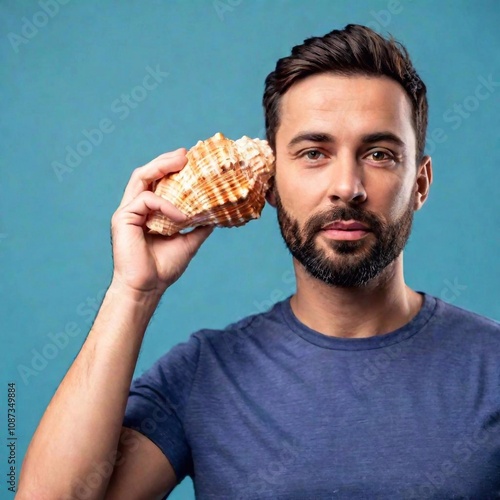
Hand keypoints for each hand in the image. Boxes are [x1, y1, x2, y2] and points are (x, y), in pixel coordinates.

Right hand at [110, 148, 212, 296]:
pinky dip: (166, 204)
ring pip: (141, 177)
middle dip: (166, 161)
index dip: (172, 170)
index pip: (158, 183)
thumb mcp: (188, 241)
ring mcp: (128, 212)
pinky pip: (146, 200)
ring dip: (161, 166)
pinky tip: (181, 216)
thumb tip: (217, 215)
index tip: (192, 162)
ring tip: (181, 161)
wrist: (148, 287)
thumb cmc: (163, 267)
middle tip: (186, 154)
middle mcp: (136, 208)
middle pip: (147, 174)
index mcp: (149, 212)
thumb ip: (198, 226)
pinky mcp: (123, 217)